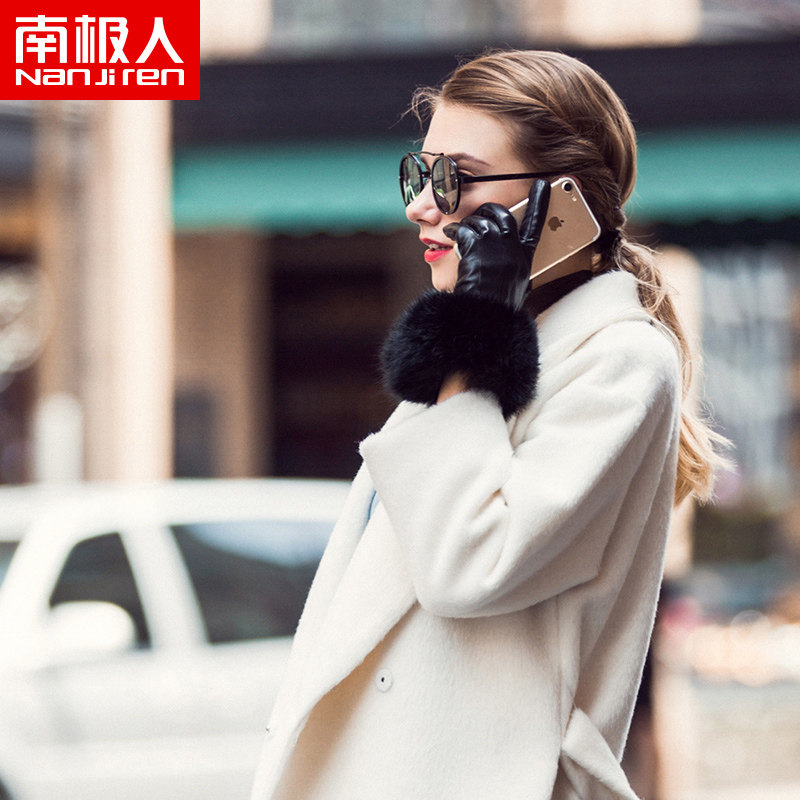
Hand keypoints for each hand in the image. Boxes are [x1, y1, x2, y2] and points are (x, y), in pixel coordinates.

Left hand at [443, 179, 550, 309]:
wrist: (485, 311)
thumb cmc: (497, 305)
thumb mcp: (516, 287)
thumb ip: (514, 269)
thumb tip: (509, 265)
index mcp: (525, 257)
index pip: (536, 225)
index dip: (540, 203)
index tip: (542, 185)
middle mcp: (512, 247)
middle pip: (503, 214)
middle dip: (490, 209)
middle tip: (482, 212)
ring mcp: (494, 244)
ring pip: (480, 221)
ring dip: (467, 224)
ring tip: (459, 232)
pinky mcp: (476, 245)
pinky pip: (463, 229)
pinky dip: (454, 231)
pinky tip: (449, 235)